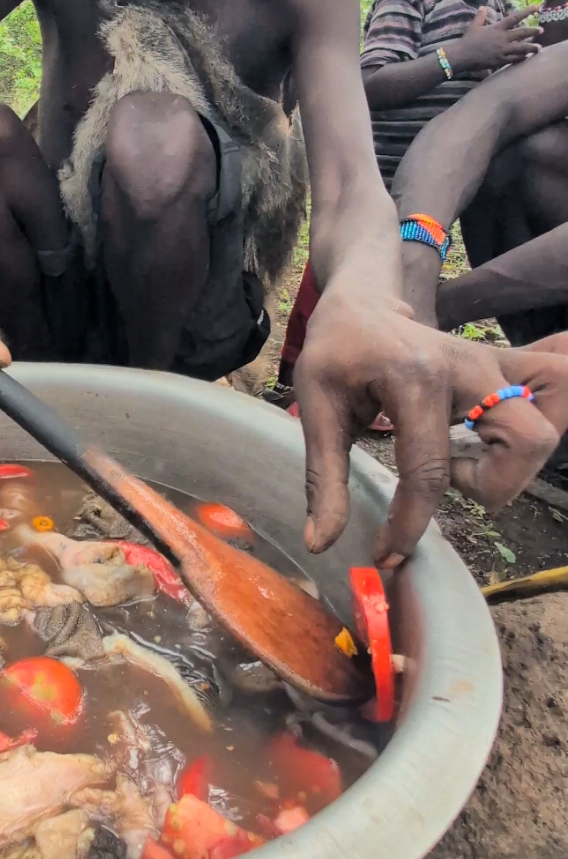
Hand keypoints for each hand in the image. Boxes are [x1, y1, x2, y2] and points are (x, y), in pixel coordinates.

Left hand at [294, 292, 567, 566]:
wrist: (361, 305)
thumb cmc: (336, 353)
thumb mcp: (314, 406)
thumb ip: (325, 477)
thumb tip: (322, 544)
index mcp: (415, 378)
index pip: (429, 470)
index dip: (411, 525)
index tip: (389, 553)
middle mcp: (469, 367)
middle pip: (527, 439)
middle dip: (494, 484)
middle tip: (449, 479)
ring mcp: (495, 363)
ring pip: (551, 419)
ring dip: (517, 460)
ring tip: (468, 459)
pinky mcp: (507, 366)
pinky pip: (558, 383)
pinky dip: (551, 415)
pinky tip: (502, 435)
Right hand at [446, 5, 540, 71]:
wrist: (461, 56)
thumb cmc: (467, 41)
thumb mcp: (473, 27)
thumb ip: (480, 17)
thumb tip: (482, 7)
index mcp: (497, 28)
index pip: (515, 17)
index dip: (527, 11)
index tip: (537, 6)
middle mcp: (502, 38)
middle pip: (522, 33)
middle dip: (533, 31)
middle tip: (541, 30)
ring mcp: (502, 50)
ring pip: (522, 48)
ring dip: (532, 47)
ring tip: (539, 48)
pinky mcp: (500, 60)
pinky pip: (514, 59)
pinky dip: (522, 58)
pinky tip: (527, 57)